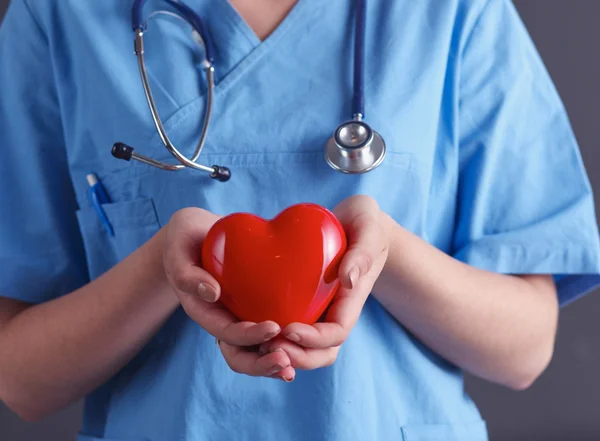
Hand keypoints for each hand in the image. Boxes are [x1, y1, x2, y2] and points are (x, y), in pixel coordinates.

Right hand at [163, 208, 294, 380]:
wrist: (195, 235)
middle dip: (262, 363)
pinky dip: (284, 343)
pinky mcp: (253, 309)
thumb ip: (186, 272)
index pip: (227, 332)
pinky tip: (306, 342)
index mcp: (204, 311)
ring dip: (275, 362)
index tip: (273, 327)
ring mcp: (238, 317)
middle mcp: (222, 320)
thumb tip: (212, 293)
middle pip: (240, 355)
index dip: (249, 335)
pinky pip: (269, 332)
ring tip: (294, 367)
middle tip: (286, 363)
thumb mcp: (177, 250)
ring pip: (256, 351)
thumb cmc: (184, 240)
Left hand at [259, 195, 389, 374]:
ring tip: (252, 344)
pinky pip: (285, 327)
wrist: (354, 222)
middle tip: (265, 346)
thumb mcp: (369, 230)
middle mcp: (334, 312)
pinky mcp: (299, 302)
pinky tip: (244, 329)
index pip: (336, 333)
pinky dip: (268, 336)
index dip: (314, 339)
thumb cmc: (365, 223)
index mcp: (350, 301)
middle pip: (320, 353)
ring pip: (301, 348)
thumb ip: (363, 253)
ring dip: (279, 352)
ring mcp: (317, 310)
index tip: (289, 329)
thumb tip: (348, 280)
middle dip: (295, 356)